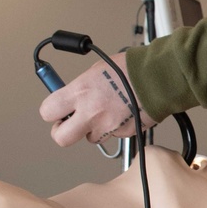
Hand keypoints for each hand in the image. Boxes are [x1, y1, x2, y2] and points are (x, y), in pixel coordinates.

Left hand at [38, 54, 155, 147]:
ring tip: (105, 113)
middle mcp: (90, 113)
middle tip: (68, 123)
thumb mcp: (96, 70)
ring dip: (93, 129)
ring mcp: (107, 126)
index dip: (51, 111)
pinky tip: (122, 112)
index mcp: (80, 92)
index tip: (56, 109)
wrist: (159, 77)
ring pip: (90, 138)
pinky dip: (115, 127)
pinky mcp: (124, 134)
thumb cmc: (131, 69)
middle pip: (61, 138)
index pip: (47, 111)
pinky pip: (113, 135)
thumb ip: (80, 87)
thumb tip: (71, 96)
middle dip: (62, 132)